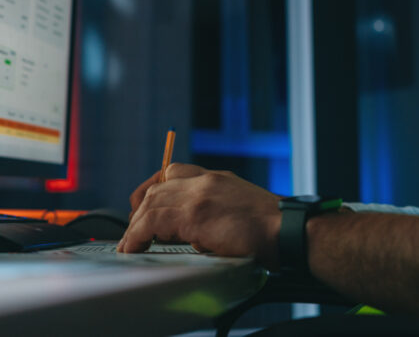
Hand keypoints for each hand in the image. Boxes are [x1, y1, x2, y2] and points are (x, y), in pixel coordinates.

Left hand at [117, 163, 281, 266]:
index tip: (144, 205)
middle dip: (140, 209)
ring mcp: (199, 194)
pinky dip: (138, 235)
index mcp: (217, 179)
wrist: (288, 230)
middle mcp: (206, 181)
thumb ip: (215, 213)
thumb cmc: (273, 229)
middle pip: (158, 187)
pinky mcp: (195, 214)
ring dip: (136, 226)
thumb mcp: (240, 210)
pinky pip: (154, 221)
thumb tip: (194, 236)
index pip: (174, 172)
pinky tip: (135, 247)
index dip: (154, 188)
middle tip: (133, 231)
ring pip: (152, 203)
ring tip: (130, 244)